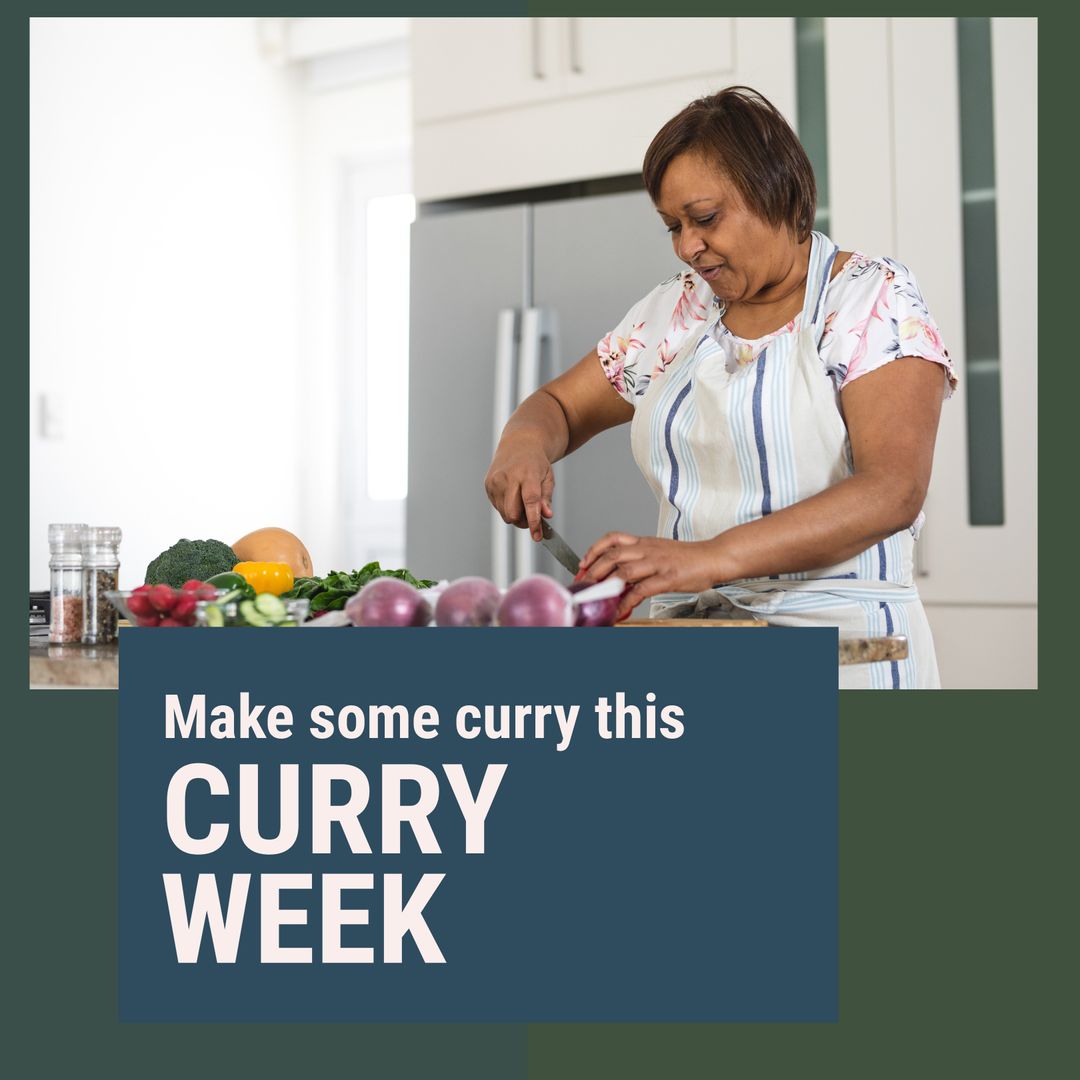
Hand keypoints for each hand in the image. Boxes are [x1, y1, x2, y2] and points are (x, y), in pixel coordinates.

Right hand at [484, 441, 554, 540]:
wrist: (518, 444)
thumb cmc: (536, 462)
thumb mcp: (548, 477)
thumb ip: (546, 498)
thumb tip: (546, 515)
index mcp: (527, 473)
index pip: (529, 501)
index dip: (533, 520)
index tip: (537, 535)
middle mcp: (508, 477)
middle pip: (513, 513)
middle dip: (524, 522)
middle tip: (532, 518)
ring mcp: (495, 481)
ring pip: (505, 514)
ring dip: (516, 516)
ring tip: (523, 503)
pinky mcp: (488, 485)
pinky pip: (497, 508)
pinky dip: (507, 508)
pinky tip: (512, 496)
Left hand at [576, 533, 725, 619]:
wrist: (715, 557)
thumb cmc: (689, 558)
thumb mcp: (660, 553)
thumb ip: (640, 562)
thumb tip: (621, 579)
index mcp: (644, 542)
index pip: (613, 538)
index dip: (594, 549)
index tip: (583, 562)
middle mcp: (648, 550)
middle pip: (612, 555)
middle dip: (592, 570)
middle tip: (583, 584)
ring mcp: (657, 563)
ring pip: (623, 570)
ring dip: (605, 585)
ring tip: (596, 598)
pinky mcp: (667, 578)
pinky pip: (641, 590)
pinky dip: (627, 602)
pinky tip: (620, 610)